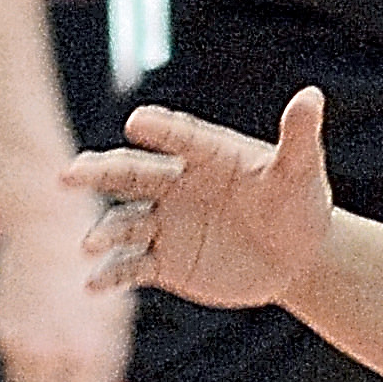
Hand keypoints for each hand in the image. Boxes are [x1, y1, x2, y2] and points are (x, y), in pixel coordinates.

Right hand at [0, 194, 133, 381]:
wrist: (47, 227)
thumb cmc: (93, 268)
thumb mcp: (118, 317)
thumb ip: (112, 362)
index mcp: (88, 355)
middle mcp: (50, 356)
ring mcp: (19, 345)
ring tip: (59, 349)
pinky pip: (12, 364)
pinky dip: (27, 357)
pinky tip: (42, 327)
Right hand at [62, 84, 335, 308]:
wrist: (297, 256)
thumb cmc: (299, 204)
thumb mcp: (301, 172)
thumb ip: (299, 137)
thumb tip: (312, 96)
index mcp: (205, 155)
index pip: (178, 138)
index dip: (160, 130)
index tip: (138, 122)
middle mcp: (175, 184)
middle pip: (130, 173)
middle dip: (99, 173)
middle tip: (70, 174)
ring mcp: (165, 223)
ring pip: (124, 223)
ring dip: (105, 232)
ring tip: (89, 244)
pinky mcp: (165, 262)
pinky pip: (132, 266)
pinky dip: (112, 275)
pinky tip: (94, 285)